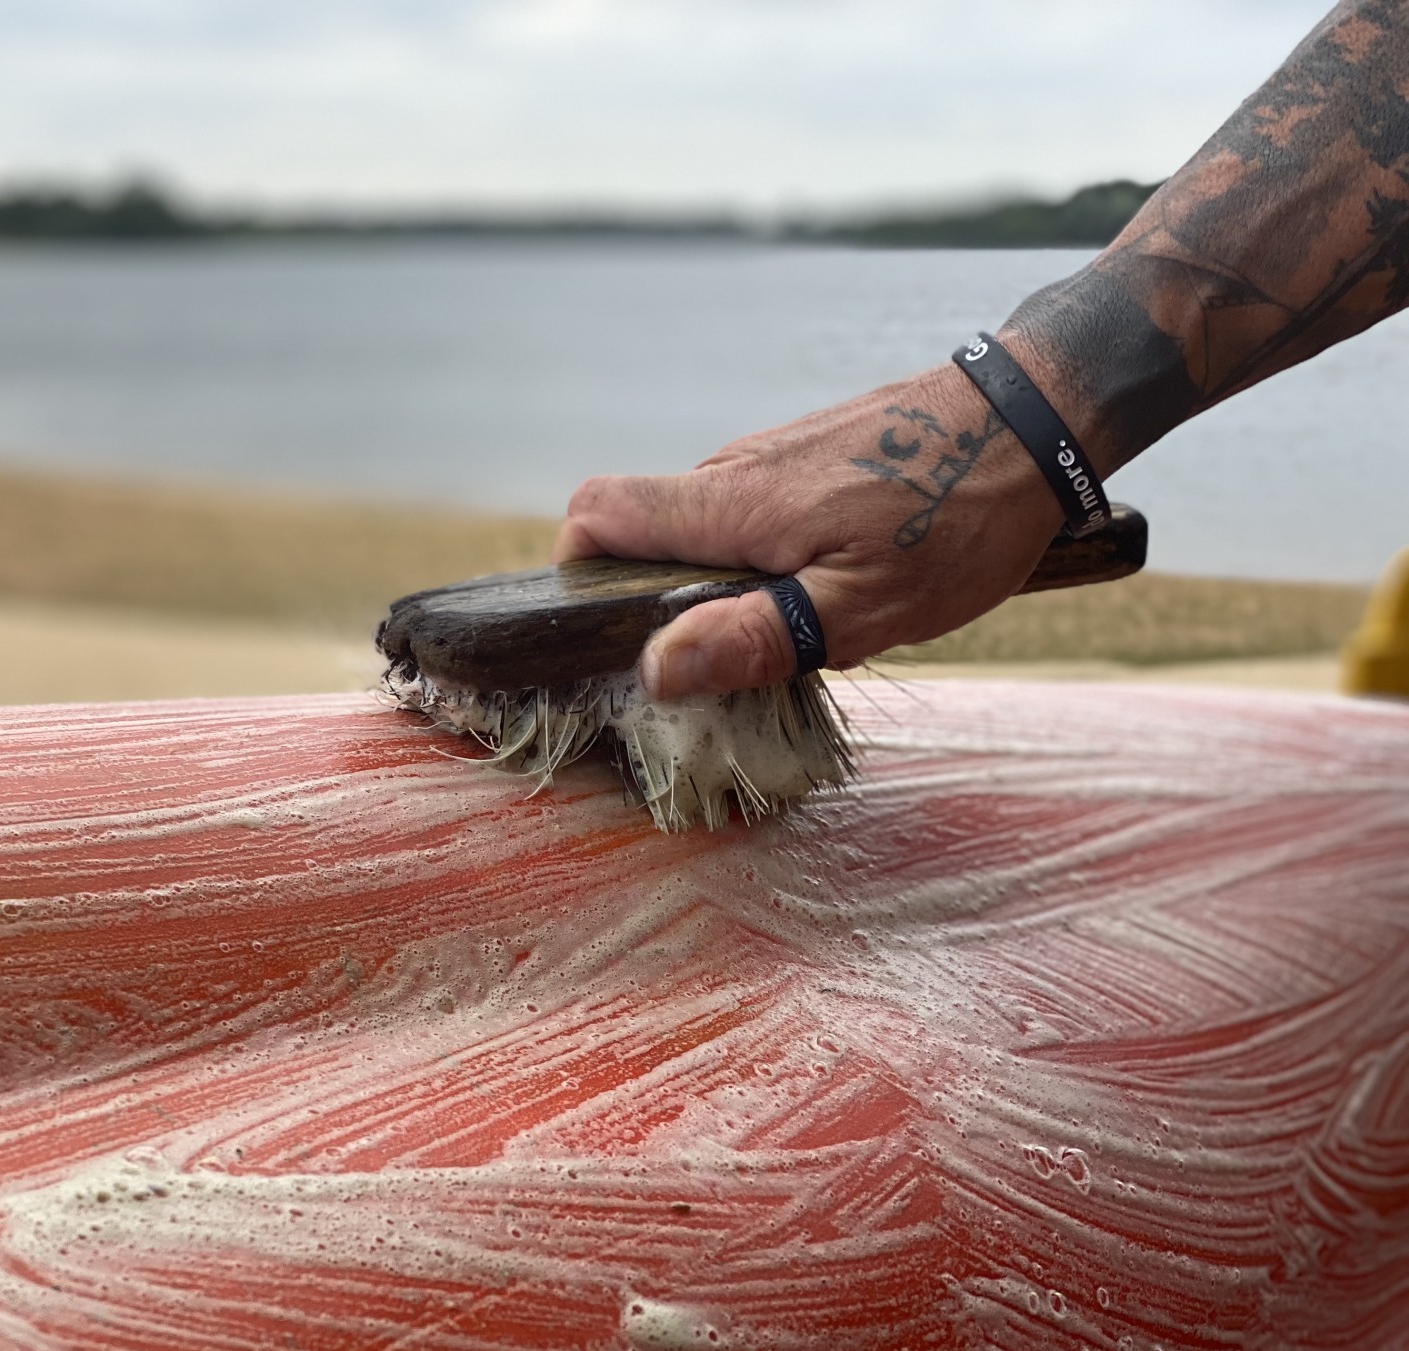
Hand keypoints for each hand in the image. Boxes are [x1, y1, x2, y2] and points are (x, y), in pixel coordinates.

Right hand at [554, 359, 1066, 697]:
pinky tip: (836, 581)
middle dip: (658, 595)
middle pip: (641, 527)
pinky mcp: (810, 454)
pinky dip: (764, 554)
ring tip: (801, 622)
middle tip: (728, 653)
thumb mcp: (867, 607)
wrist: (1042, 417)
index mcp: (734, 505)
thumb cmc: (962, 517)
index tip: (612, 629)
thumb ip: (756, 637)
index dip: (575, 571)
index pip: (596, 513)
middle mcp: (736, 469)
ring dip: (722, 579)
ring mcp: (773, 455)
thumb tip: (656, 668)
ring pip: (702, 523)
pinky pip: (752, 510)